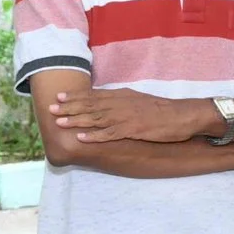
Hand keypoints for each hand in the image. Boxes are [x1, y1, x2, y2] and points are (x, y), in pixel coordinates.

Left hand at [47, 85, 210, 144]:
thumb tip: (105, 105)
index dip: (75, 96)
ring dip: (76, 120)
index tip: (59, 96)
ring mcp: (126, 117)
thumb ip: (121, 102)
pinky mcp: (133, 129)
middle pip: (90, 105)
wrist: (183, 115)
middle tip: (51, 108)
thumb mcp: (138, 101)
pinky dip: (95, 136)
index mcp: (122, 96)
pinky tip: (82, 138)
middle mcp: (121, 104)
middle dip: (69, 107)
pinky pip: (110, 133)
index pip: (94, 95)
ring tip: (60, 122)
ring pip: (96, 118)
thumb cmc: (161, 110)